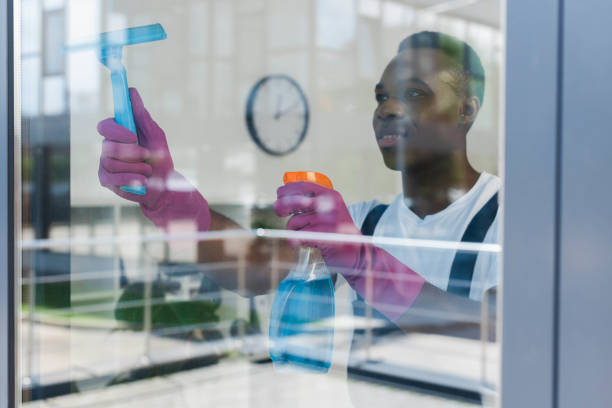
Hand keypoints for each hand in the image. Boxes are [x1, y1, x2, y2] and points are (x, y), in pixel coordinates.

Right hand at [97, 88, 209, 231]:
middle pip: (107, 145)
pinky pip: (112, 177)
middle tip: (145, 155)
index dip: (116, 130)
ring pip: (110, 162)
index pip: (105, 126)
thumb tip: (131, 91)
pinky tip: (143, 180)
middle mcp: (108, 147)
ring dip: (136, 166)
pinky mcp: (106, 180)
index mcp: (118, 133)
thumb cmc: (160, 158)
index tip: (133, 136)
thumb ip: (142, 116)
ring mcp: (105, 164)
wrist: (165, 186)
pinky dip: (131, 178)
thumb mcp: (155, 135)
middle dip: (130, 152)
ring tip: (148, 170)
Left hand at [274, 181, 424, 321]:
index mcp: (331, 195)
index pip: (303, 186)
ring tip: (301, 234)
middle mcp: (330, 205)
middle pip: (295, 201)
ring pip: (294, 221)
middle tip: (280, 212)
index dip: (287, 190)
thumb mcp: (330, 211)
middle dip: (281, 206)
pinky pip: (297, 236)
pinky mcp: (323, 236)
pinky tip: (298, 243)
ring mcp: (327, 220)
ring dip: (292, 230)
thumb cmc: (337, 232)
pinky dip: (294, 241)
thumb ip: (313, 203)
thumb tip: (282, 198)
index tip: (279, 195)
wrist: (357, 254)